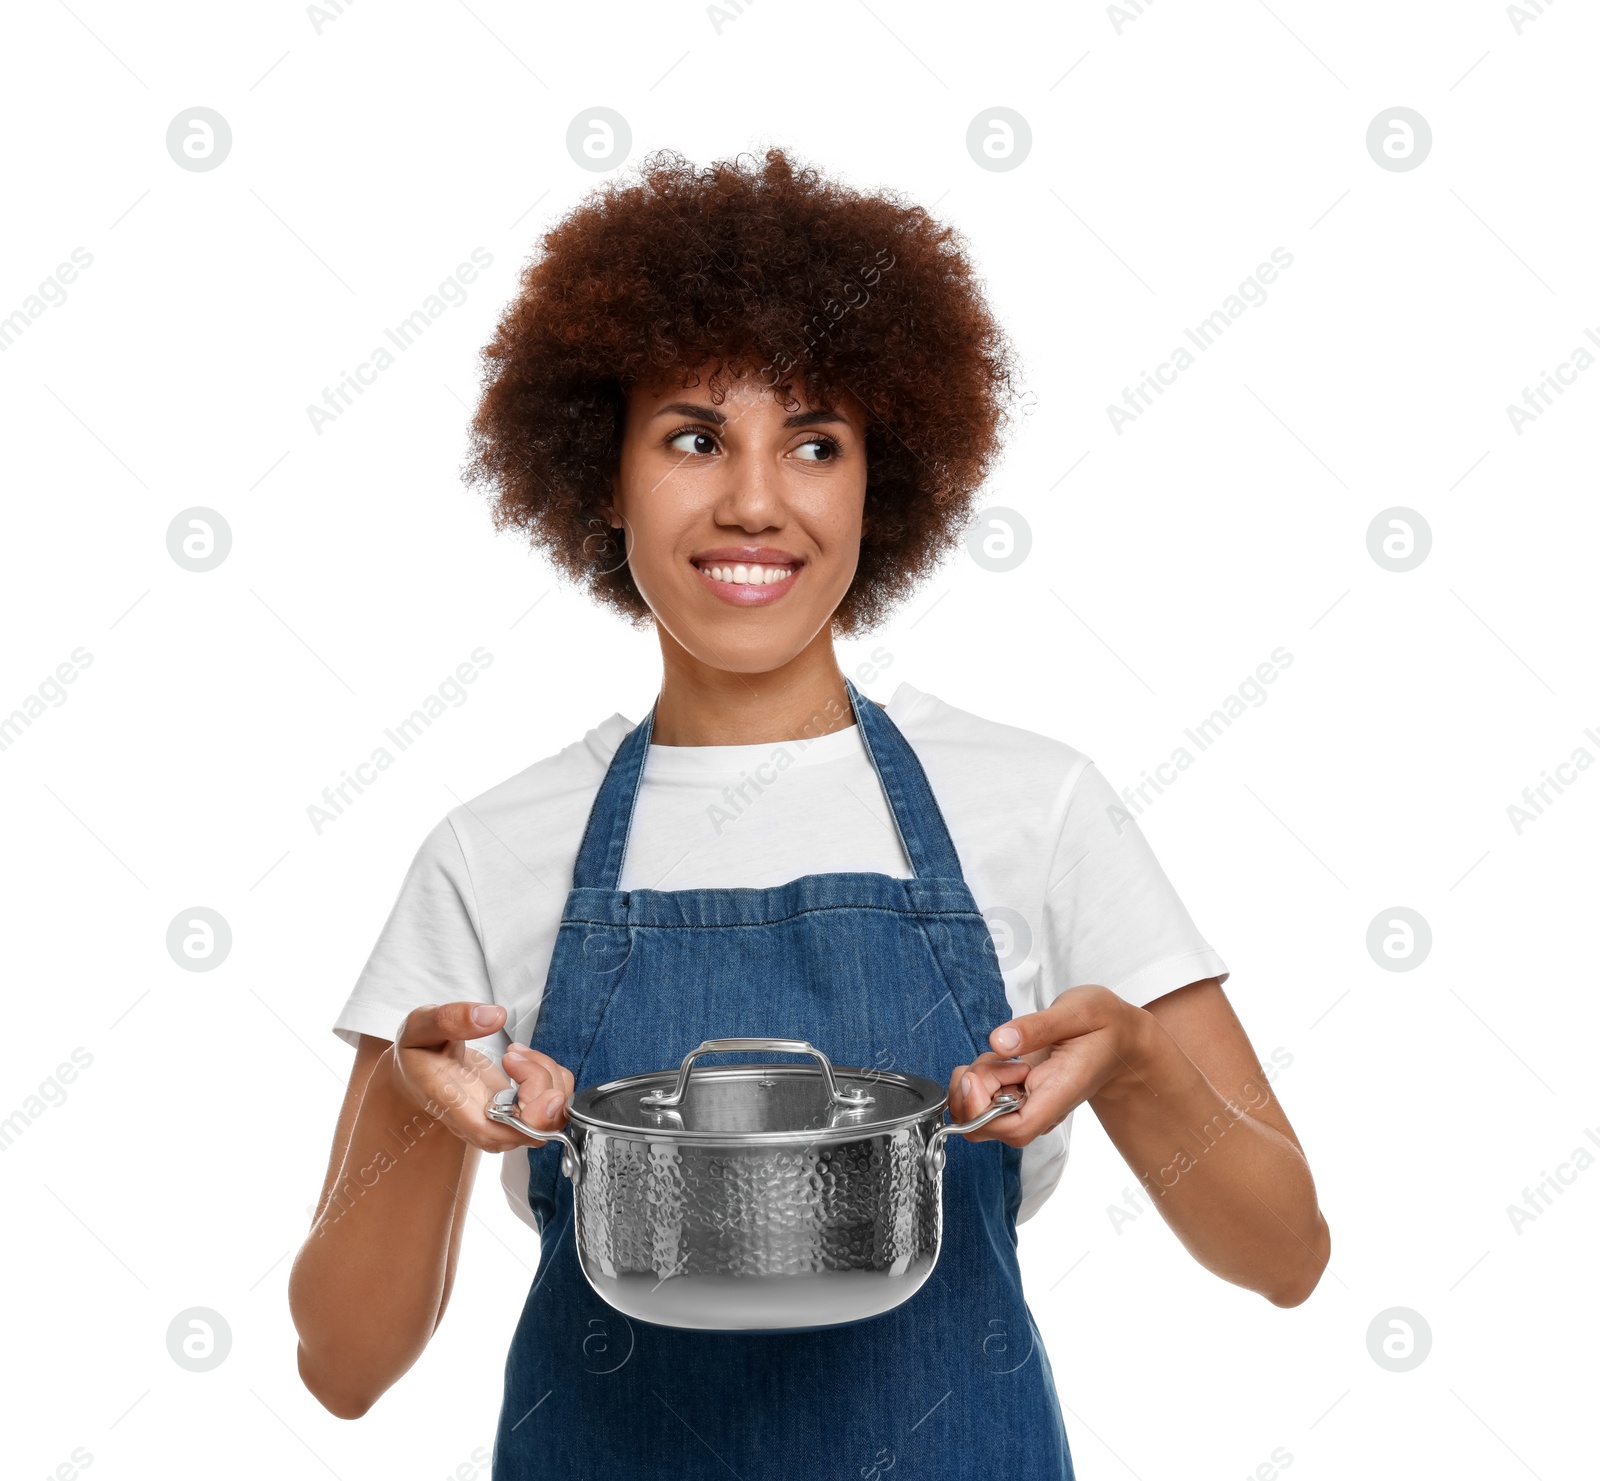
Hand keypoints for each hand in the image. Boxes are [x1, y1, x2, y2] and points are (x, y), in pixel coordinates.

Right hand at [385, 1001, 573, 1153]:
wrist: (417, 1067)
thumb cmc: (418, 1050)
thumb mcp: (421, 1025)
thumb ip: (451, 1018)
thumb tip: (494, 1017)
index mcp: (454, 1105)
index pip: (494, 1134)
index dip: (529, 1122)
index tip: (543, 1090)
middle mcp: (481, 1121)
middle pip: (531, 1129)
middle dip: (543, 1087)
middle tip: (515, 1054)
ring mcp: (502, 1117)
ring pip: (548, 1117)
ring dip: (548, 1078)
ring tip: (518, 1053)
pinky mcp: (516, 1108)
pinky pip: (550, 1104)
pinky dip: (551, 1076)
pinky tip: (527, 1059)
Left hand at [947, 984, 1154, 1146]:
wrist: (1119, 1038)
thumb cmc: (1104, 1025)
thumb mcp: (1077, 1011)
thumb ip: (1038, 1027)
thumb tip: (999, 1042)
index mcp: (1058, 1093)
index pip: (1016, 1129)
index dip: (984, 1113)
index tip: (977, 1078)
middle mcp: (1041, 1108)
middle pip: (987, 1127)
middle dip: (970, 1093)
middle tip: (992, 1058)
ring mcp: (1029, 1105)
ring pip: (979, 1114)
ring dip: (973, 1082)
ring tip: (1000, 1054)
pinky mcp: (1019, 1096)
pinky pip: (984, 1100)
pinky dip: (978, 1077)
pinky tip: (999, 1057)